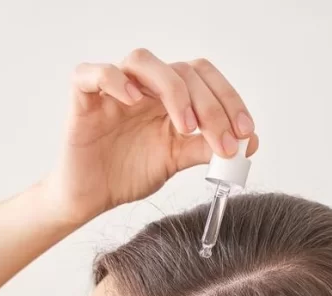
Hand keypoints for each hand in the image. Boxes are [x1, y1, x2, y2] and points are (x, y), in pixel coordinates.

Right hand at [47, 49, 258, 223]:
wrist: (91, 199)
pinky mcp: (83, 98)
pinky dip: (115, 81)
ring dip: (172, 89)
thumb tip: (249, 143)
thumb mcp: (176, 160)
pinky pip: (93, 74)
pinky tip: (133, 102)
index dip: (229, 100)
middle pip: (181, 70)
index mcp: (167, 96)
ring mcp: (112, 90)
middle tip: (222, 141)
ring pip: (143, 60)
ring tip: (184, 125)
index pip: (204, 78)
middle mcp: (143, 86)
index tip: (244, 133)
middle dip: (210, 106)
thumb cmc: (127, 174)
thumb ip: (206, 147)